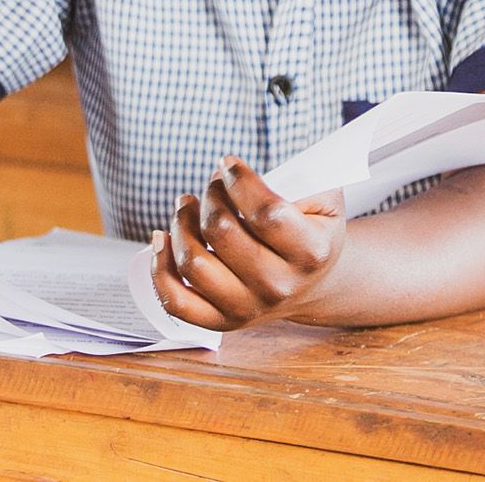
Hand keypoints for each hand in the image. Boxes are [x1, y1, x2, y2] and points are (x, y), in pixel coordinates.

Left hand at [149, 157, 346, 330]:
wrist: (315, 284)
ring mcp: (248, 307)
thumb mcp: (323, 201)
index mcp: (309, 253)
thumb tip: (234, 172)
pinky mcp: (222, 321)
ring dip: (181, 222)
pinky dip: (160, 267)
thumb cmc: (313, 232)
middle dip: (211, 195)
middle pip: (222, 232)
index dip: (238, 180)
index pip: (264, 213)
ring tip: (187, 204)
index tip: (228, 163)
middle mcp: (279, 286)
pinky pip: (176, 300)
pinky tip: (163, 238)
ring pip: (194, 262)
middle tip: (213, 183)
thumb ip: (297, 180)